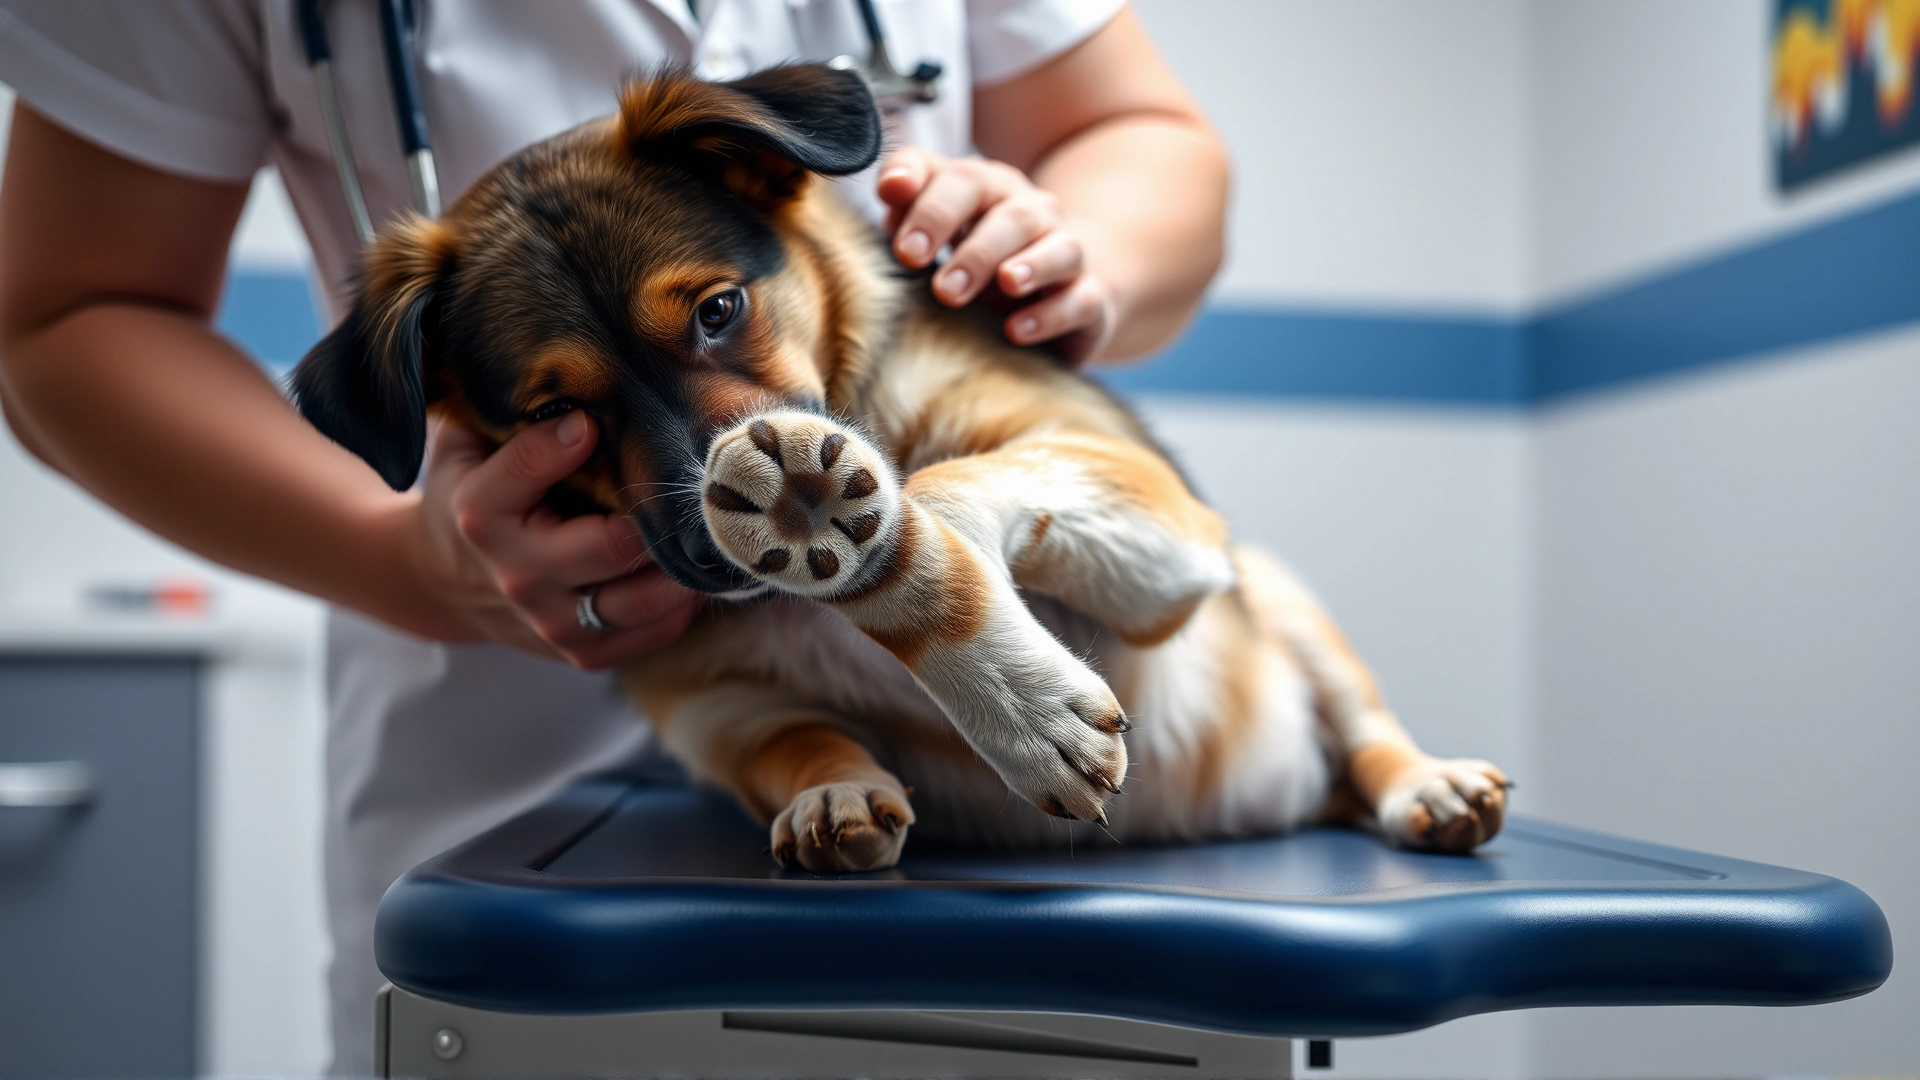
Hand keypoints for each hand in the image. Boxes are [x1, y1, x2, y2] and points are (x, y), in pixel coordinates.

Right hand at [403, 411, 698, 668]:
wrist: (444, 581)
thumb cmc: (471, 490)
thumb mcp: (468, 444)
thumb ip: (513, 414)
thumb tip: (590, 378)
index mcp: (481, 514)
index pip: (534, 466)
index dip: (574, 434)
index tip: (595, 417)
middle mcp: (518, 576)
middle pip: (614, 546)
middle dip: (662, 510)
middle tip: (699, 476)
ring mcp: (554, 625)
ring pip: (647, 600)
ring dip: (689, 562)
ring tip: (715, 521)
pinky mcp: (585, 654)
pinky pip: (658, 630)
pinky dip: (688, 598)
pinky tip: (698, 559)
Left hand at [877, 148, 1116, 363]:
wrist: (1053, 289)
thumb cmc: (977, 255)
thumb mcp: (938, 229)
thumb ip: (909, 204)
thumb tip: (890, 189)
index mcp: (989, 188)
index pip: (962, 179)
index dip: (930, 207)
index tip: (903, 248)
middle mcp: (1033, 213)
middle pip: (1011, 215)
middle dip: (975, 251)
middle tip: (943, 288)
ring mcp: (1067, 252)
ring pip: (1059, 249)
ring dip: (1030, 267)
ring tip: (1004, 285)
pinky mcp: (1090, 298)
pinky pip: (1080, 299)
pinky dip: (1050, 315)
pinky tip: (1017, 330)